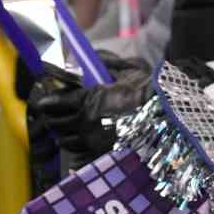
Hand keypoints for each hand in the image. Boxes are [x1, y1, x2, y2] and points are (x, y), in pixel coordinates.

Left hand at [26, 60, 151, 174]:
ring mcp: (95, 142)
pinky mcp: (103, 156)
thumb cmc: (151, 91)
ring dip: (64, 134)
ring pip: (66, 141)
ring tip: (67, 129)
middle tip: (53, 114)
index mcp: (91, 99)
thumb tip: (90, 55)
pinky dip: (76, 151)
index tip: (43, 102)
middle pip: (56, 124)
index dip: (48, 102)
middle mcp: (88, 122)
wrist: (170, 116)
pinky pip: (79, 158)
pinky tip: (80, 145)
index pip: (57, 103)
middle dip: (53, 118)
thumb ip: (107, 62)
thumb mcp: (131, 69)